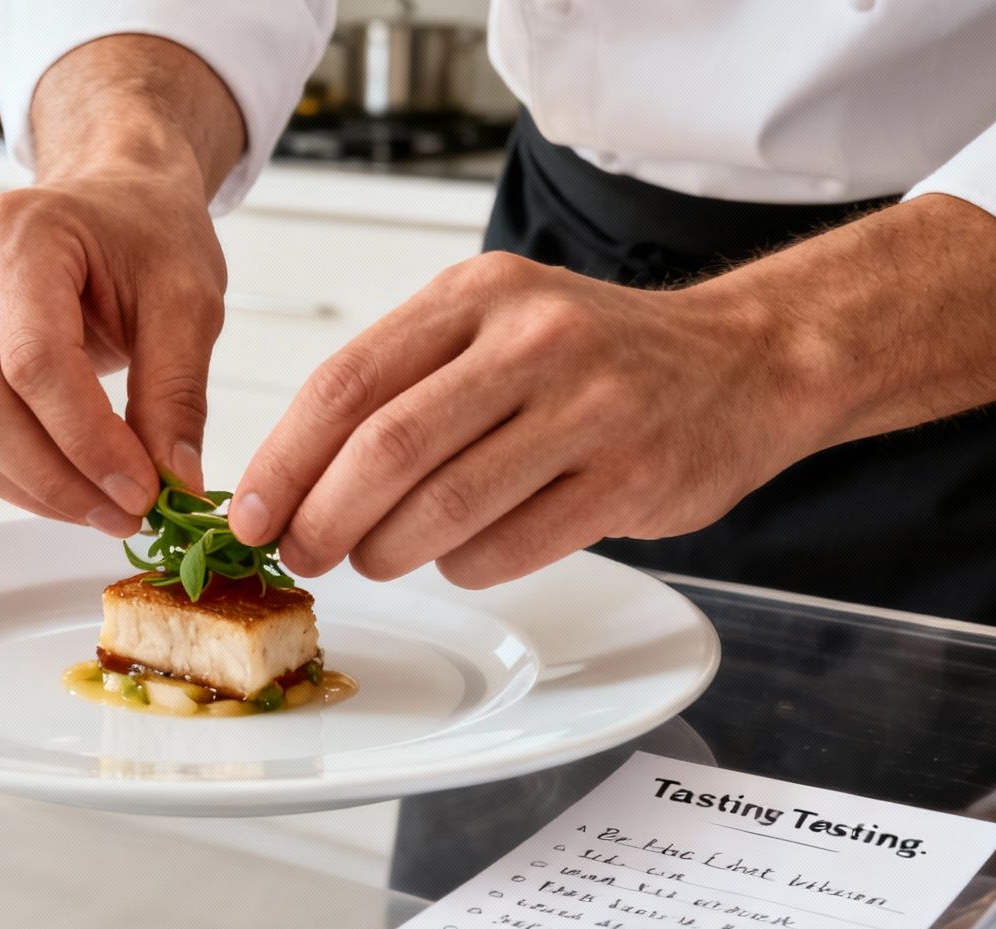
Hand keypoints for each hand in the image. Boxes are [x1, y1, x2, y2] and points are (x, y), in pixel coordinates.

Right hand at [0, 171, 223, 535]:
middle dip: (55, 479)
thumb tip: (173, 482)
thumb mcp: (188, 300)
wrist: (112, 204)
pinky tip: (67, 487)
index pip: (34, 361)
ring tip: (102, 508)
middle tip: (123, 513)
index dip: (85, 440)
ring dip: (31, 489)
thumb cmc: (148, 236)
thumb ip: (178, 391)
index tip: (142, 490)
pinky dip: (10, 478)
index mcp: (20, 233)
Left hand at [228, 194, 995, 587]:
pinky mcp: (630, 478)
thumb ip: (403, 380)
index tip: (248, 512)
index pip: (348, 381)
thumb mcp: (493, 322)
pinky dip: (466, 566)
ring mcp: (589, 408)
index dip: (284, 459)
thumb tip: (292, 473)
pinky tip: (458, 557)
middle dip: (323, 518)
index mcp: (478, 294)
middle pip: (387, 449)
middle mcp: (533, 340)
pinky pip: (513, 546)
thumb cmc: (593, 354)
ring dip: (387, 551)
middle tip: (299, 553)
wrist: (747, 361)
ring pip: (446, 507)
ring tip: (370, 559)